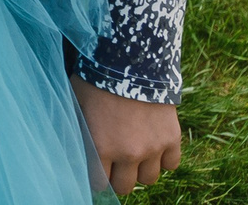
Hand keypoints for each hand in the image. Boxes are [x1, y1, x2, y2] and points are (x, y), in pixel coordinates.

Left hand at [72, 80, 182, 195]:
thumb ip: (80, 132)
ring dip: (140, 169)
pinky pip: (171, 165)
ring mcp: (153, 147)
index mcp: (100, 146)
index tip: (96, 169)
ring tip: (134, 152)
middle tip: (115, 163)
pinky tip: (154, 145)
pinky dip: (163, 158)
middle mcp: (128, 153)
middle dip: (118, 177)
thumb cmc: (97, 79)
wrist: (131, 60)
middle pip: (124, 187)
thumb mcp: (78, 105)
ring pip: (148, 179)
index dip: (97, 176)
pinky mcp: (172, 138)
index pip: (98, 182)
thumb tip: (76, 151)